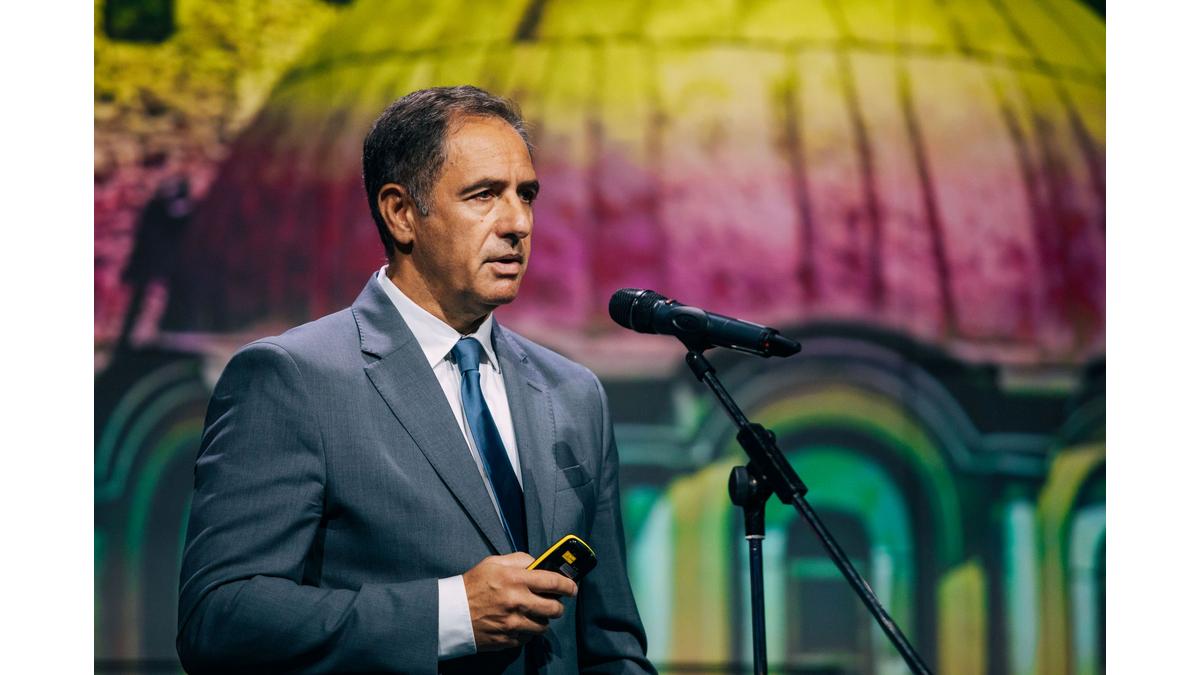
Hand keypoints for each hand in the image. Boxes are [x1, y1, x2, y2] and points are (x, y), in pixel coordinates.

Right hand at [462, 552, 577, 650]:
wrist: (450, 612)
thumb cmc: (472, 584)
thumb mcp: (493, 562)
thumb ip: (519, 560)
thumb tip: (538, 563)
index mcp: (515, 579)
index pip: (553, 582)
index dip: (568, 585)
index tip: (572, 588)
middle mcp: (517, 602)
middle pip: (554, 608)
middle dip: (559, 606)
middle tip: (555, 603)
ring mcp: (512, 623)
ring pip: (543, 626)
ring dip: (542, 620)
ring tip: (533, 614)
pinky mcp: (507, 639)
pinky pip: (528, 638)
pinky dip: (527, 632)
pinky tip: (519, 624)